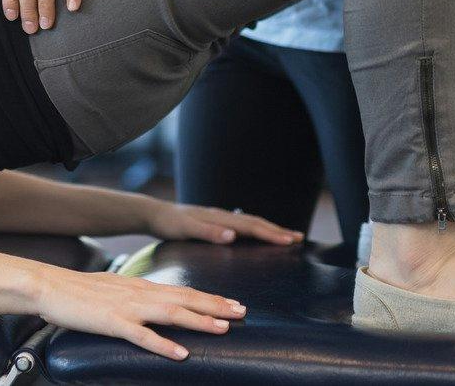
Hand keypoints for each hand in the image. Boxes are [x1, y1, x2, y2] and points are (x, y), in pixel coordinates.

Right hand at [30, 263, 243, 360]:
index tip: (234, 303)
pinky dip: (163, 345)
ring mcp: (127, 308)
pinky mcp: (112, 322)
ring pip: (170, 313)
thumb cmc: (79, 291)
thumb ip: (137, 296)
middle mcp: (139, 294)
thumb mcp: (115, 289)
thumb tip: (155, 303)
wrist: (49, 285)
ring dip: (199, 321)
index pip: (184, 290)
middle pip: (185, 298)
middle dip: (216, 306)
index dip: (211, 297)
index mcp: (141, 287)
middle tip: (242, 312)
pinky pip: (142, 336)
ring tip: (222, 329)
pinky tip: (181, 354)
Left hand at [146, 201, 303, 246]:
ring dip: (269, 228)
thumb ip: (208, 232)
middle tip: (299, 238)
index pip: (251, 227)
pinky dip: (256, 228)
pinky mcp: (215, 221)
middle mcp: (223, 215)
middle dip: (278, 230)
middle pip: (255, 222)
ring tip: (287, 235)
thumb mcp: (185, 229)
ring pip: (250, 222)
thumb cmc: (169, 223)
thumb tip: (233, 234)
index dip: (271, 234)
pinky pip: (242, 225)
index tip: (290, 240)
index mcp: (219, 218)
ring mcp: (220, 217)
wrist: (155, 213)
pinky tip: (258, 233)